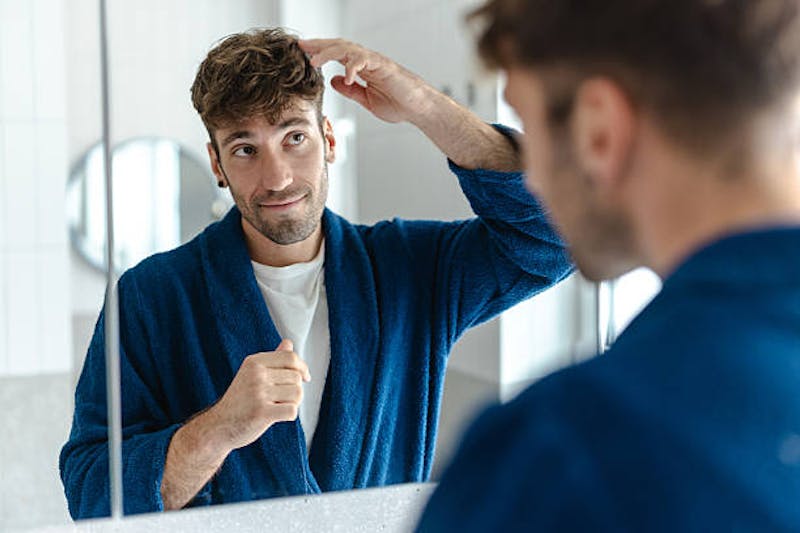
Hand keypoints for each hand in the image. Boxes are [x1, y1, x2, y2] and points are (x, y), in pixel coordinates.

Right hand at [206, 339, 310, 451]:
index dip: (302, 367)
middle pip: (296, 377)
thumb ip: (272, 359)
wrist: (218, 426)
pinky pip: (292, 410)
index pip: (290, 357)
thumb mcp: (252, 374)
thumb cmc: (239, 401)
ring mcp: (258, 393)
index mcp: (254, 362)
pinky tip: (276, 416)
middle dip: (294, 389)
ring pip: (297, 394)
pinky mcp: (261, 412)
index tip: (305, 376)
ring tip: (277, 407)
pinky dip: (289, 415)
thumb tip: (288, 343)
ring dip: (293, 403)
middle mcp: (256, 374)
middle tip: (280, 399)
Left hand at [299, 38, 436, 123]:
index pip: (336, 55)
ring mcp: (375, 62)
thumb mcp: (366, 99)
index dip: (319, 53)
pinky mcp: (384, 67)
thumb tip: (333, 82)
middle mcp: (366, 61)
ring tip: (315, 61)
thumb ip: (350, 91)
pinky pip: (365, 60)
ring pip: (348, 49)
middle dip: (318, 46)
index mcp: (361, 68)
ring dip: (329, 53)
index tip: (302, 54)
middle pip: (338, 46)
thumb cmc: (397, 104)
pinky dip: (353, 66)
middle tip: (301, 46)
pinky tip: (345, 76)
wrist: (417, 109)